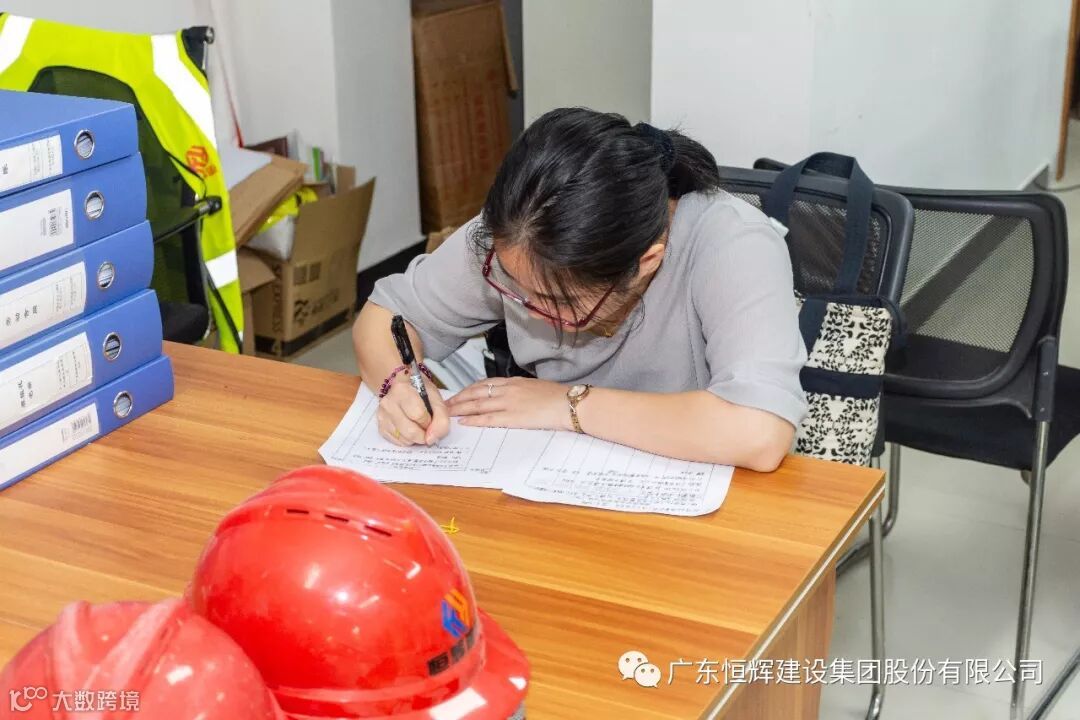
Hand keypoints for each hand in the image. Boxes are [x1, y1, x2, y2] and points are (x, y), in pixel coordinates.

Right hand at [377, 376, 449, 445]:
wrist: (404, 387)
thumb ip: (441, 418)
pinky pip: (399, 442)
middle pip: (411, 431)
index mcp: (402, 389)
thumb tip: (431, 440)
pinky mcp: (381, 427)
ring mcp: (382, 416)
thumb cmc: (421, 391)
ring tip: (418, 424)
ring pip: (405, 440)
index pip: (419, 415)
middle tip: (427, 425)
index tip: (431, 417)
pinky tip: (410, 427)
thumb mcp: (436, 398)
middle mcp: (388, 402)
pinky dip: (409, 440)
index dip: (430, 421)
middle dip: (424, 433)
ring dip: (417, 438)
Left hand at [448, 377, 571, 430]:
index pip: (484, 383)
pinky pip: (488, 418)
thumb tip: (510, 395)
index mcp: (514, 381)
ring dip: (461, 409)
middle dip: (459, 398)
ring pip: (478, 405)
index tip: (458, 394)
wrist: (570, 403)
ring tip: (448, 413)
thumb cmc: (558, 396)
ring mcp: (509, 403)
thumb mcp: (535, 386)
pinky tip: (464, 422)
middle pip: (476, 393)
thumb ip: (520, 389)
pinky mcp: (513, 417)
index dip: (468, 389)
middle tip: (445, 404)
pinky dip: (474, 420)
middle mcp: (508, 389)